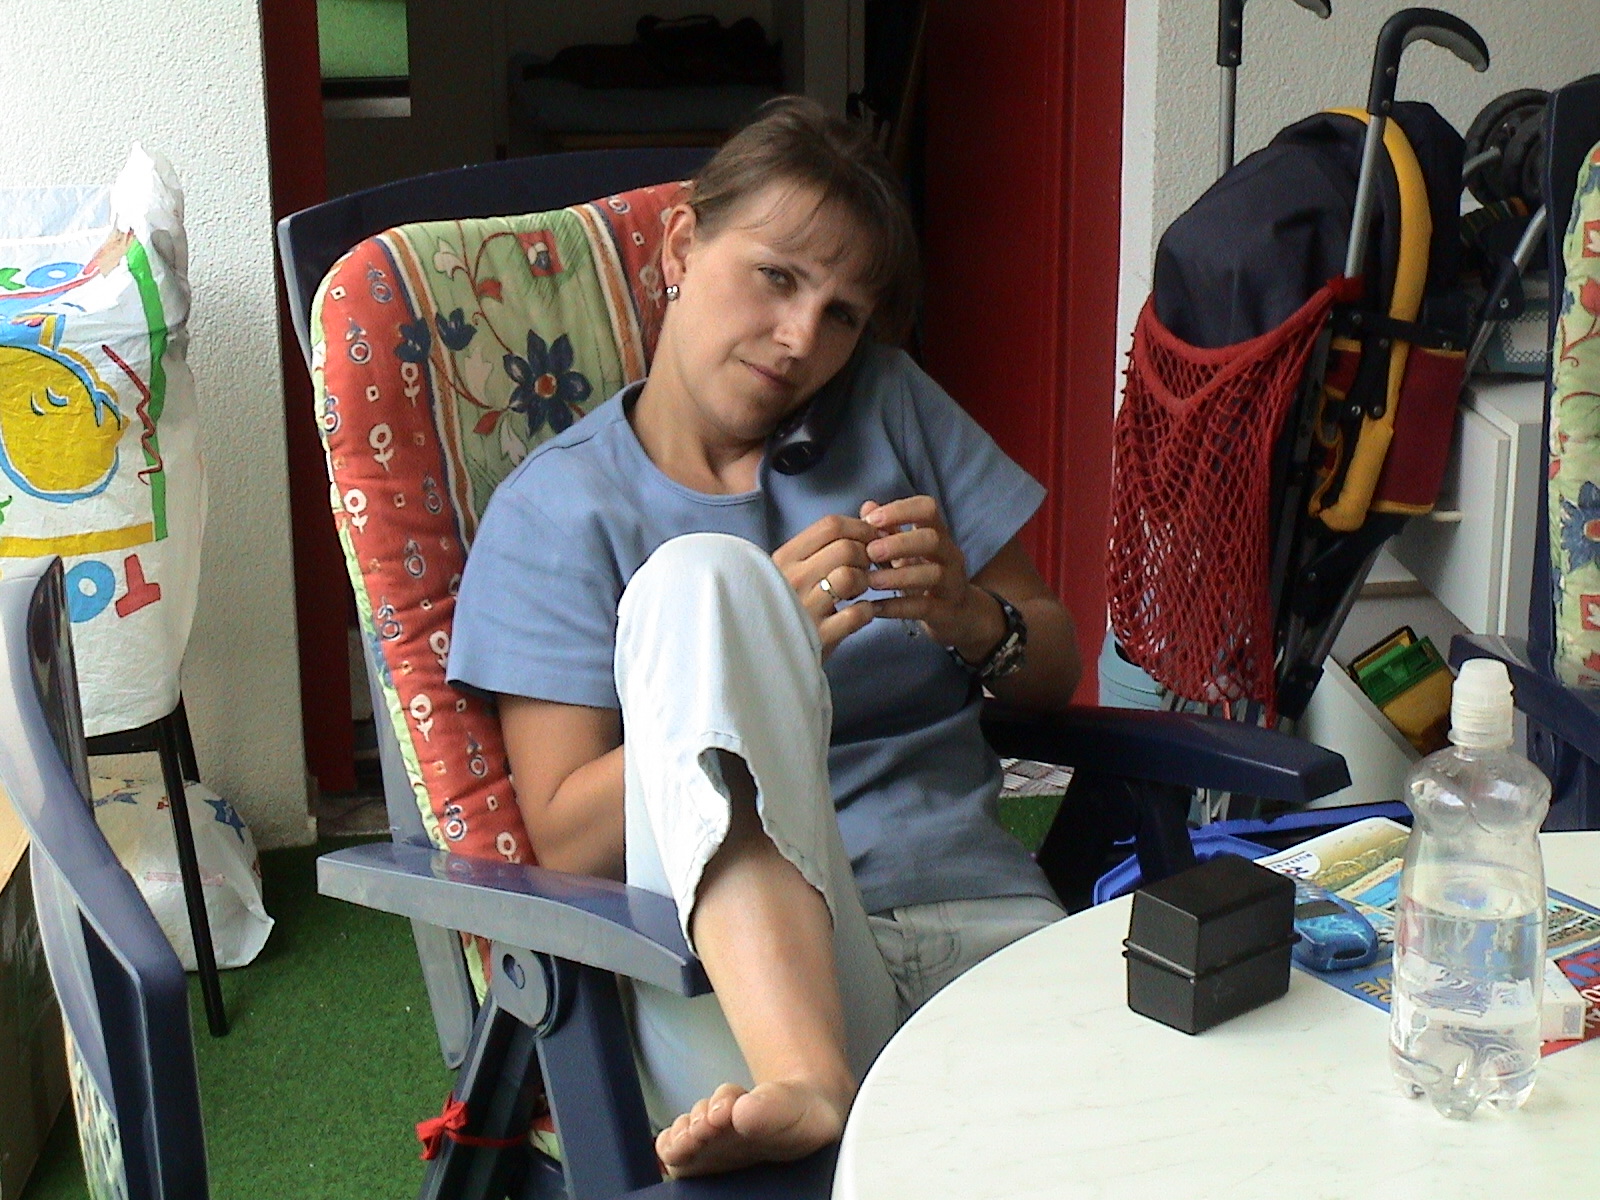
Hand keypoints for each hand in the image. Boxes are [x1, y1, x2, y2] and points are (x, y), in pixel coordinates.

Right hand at [771, 513, 879, 655]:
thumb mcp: (796, 569)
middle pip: (845, 548)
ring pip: (850, 577)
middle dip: (867, 555)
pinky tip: (860, 613)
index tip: (871, 538)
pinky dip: (867, 611)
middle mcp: (790, 579)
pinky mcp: (818, 637)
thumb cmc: (789, 604)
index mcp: (784, 558)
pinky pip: (857, 613)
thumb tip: (869, 511)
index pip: (830, 525)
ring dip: (865, 581)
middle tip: (869, 567)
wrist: (767, 654)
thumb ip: (828, 542)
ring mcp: (803, 608)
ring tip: (860, 591)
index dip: (860, 527)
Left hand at [860, 497, 1003, 660]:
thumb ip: (888, 530)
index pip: (928, 509)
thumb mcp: (907, 552)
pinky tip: (873, 608)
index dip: (900, 510)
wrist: (959, 614)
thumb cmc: (924, 575)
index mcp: (938, 534)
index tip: (871, 520)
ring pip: (933, 574)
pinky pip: (924, 607)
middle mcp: (950, 555)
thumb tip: (867, 506)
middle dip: (900, 543)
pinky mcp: (946, 611)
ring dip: (898, 576)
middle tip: (870, 551)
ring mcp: (952, 584)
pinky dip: (897, 608)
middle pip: (933, 539)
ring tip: (869, 581)